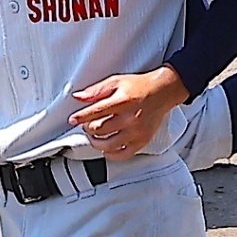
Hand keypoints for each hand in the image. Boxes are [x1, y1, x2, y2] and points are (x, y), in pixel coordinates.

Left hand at [69, 68, 189, 158]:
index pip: (95, 112)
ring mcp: (137, 132)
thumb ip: (95, 90)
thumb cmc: (140, 87)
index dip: (81, 117)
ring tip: (94, 136)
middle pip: (100, 130)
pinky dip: (111, 154)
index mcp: (123, 101)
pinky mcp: (142, 141)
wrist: (162, 92)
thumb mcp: (116, 81)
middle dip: (88, 128)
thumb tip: (78, 97)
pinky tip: (106, 148)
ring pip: (108, 145)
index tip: (73, 119)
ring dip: (96, 142)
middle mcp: (131, 118)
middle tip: (87, 125)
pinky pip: (123, 155)